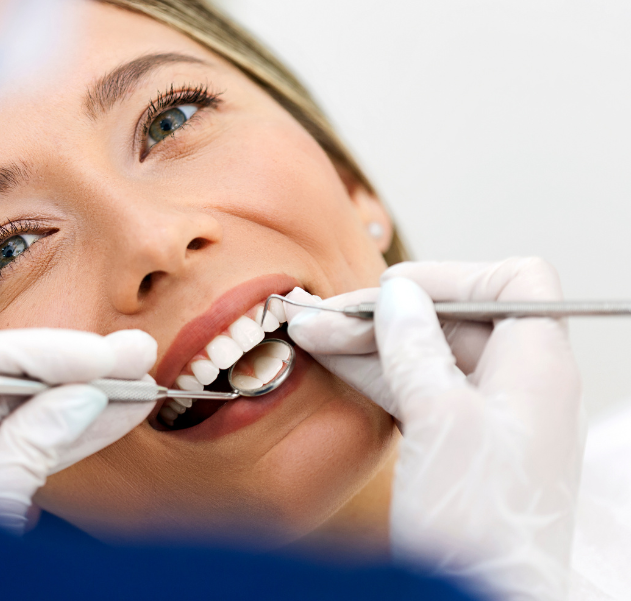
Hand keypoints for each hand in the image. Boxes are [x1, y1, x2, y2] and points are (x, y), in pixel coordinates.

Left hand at [0, 328, 156, 534]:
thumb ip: (23, 450)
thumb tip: (77, 398)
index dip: (38, 353)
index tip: (100, 358)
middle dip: (70, 371)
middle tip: (135, 356)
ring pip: (19, 421)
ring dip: (81, 402)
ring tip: (137, 390)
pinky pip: (23, 455)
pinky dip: (67, 439)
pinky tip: (108, 420)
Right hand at [285, 259, 584, 600]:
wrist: (487, 598)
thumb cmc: (479, 518)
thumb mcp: (440, 419)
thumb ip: (414, 348)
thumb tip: (398, 294)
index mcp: (537, 366)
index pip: (513, 283)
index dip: (453, 278)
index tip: (391, 293)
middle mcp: (520, 384)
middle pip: (456, 318)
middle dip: (386, 313)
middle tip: (321, 318)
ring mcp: (490, 416)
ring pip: (429, 355)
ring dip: (370, 344)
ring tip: (310, 336)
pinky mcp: (462, 444)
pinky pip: (420, 390)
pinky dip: (379, 376)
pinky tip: (336, 368)